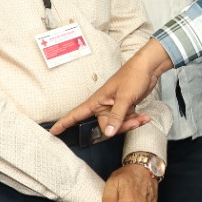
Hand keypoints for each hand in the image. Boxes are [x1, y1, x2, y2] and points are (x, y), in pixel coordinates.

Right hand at [51, 41, 171, 138]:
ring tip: (141, 118)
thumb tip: (108, 133)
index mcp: (97, 101)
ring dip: (131, 123)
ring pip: (117, 125)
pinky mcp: (125, 107)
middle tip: (133, 121)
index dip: (64, 123)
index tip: (52, 132)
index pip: (76, 114)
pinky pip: (127, 120)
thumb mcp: (124, 97)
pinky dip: (136, 120)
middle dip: (120, 127)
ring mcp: (114, 107)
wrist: (148, 68)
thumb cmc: (133, 76)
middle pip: (104, 126)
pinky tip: (144, 117)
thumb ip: (116, 116)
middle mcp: (104, 105)